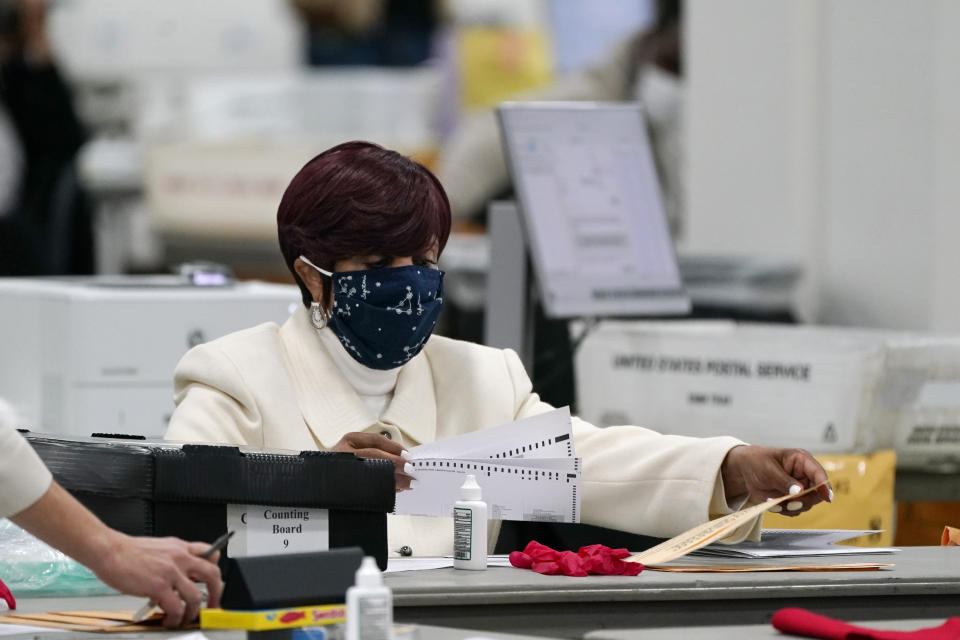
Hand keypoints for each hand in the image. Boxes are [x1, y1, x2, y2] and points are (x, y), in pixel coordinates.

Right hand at [90, 532, 222, 627]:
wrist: (109, 551)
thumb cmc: (128, 552)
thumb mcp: (159, 548)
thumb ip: (173, 559)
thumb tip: (180, 577)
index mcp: (180, 548)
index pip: (211, 553)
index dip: (215, 569)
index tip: (213, 583)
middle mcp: (180, 557)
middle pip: (212, 574)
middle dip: (216, 594)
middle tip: (212, 606)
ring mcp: (171, 572)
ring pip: (196, 596)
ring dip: (193, 612)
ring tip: (185, 619)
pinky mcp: (158, 586)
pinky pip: (176, 608)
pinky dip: (176, 618)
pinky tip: (169, 620)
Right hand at [331, 432, 414, 490]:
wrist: (320, 481)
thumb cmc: (340, 464)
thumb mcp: (354, 450)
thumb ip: (375, 451)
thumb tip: (403, 458)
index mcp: (349, 440)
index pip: (376, 441)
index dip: (395, 448)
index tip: (408, 455)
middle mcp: (345, 452)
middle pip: (375, 456)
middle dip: (396, 464)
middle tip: (411, 470)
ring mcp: (343, 468)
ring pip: (372, 472)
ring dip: (393, 479)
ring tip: (407, 483)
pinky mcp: (342, 485)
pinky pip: (367, 488)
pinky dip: (384, 489)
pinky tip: (394, 490)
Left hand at [720, 445, 832, 515]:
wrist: (744, 469)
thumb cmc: (757, 461)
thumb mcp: (768, 470)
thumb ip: (784, 481)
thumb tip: (800, 491)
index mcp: (802, 460)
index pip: (819, 474)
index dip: (824, 487)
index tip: (827, 499)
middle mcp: (805, 474)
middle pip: (817, 494)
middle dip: (803, 501)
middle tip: (787, 504)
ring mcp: (800, 487)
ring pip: (806, 504)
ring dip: (791, 507)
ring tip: (773, 500)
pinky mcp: (793, 497)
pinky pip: (795, 509)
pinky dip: (784, 510)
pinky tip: (772, 502)